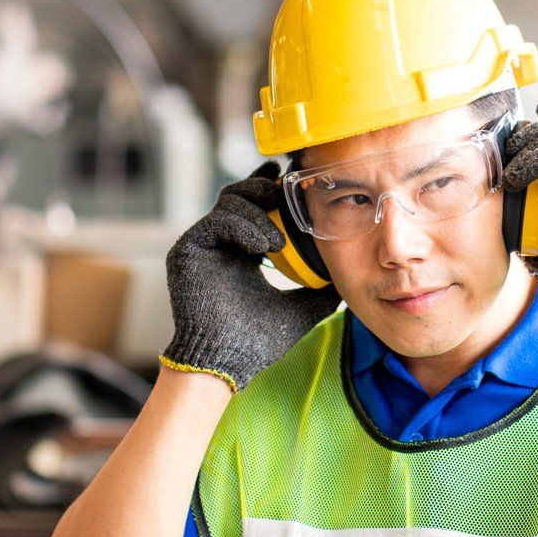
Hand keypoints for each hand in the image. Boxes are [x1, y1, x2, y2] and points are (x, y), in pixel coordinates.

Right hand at [161, 162, 339, 391]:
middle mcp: (222, 244)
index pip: (257, 208)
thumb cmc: (260, 340)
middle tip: (284, 192)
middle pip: (240, 196)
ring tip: (278, 241)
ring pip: (229, 202)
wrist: (230, 361)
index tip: (289, 175)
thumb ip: (322, 289)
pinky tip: (262, 246)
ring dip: (259, 213)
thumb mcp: (302, 307)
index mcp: (245, 252)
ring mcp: (203, 245)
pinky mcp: (187, 249)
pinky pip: (216, 221)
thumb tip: (349, 276)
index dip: (271, 187)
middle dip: (263, 187)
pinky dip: (242, 226)